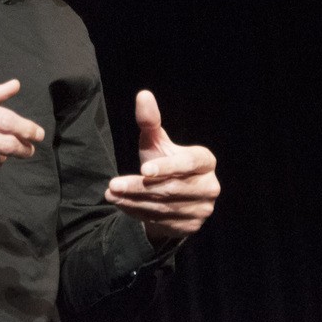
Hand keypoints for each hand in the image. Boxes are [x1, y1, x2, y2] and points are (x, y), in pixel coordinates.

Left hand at [105, 89, 219, 242]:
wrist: (169, 198)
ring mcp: (202, 209)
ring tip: (112, 194)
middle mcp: (210, 186)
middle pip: (171, 188)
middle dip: (138, 187)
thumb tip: (143, 95)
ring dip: (134, 201)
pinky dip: (139, 213)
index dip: (167, 167)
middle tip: (113, 185)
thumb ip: (150, 121)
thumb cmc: (162, 162)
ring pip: (163, 206)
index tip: (143, 170)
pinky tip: (122, 205)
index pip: (188, 164)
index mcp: (205, 161)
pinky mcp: (191, 226)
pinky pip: (161, 221)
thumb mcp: (155, 142)